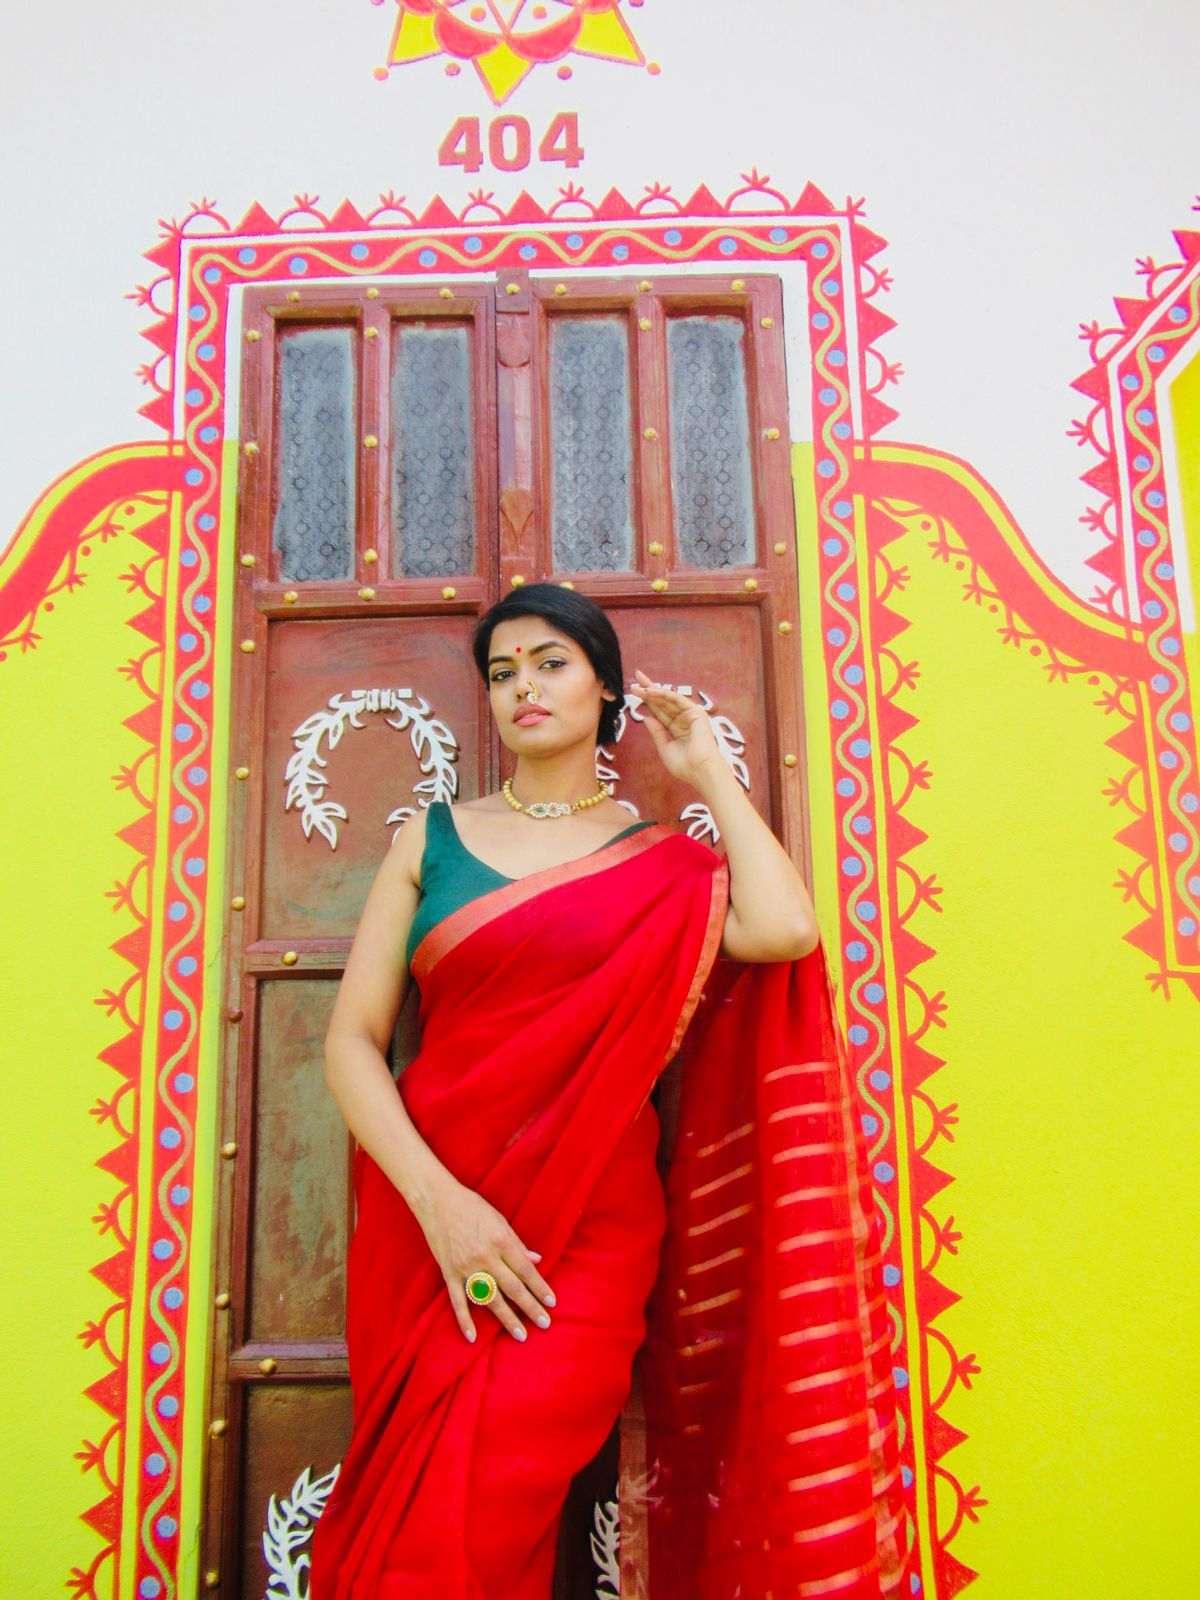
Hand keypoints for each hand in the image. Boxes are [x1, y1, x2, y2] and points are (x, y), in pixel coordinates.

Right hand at [418, 1175, 555, 1342]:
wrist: (438, 1201)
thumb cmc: (472, 1207)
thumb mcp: (500, 1220)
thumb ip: (517, 1243)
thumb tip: (536, 1260)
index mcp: (501, 1241)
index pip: (525, 1270)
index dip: (540, 1287)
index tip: (551, 1302)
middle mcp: (485, 1257)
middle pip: (512, 1288)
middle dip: (530, 1307)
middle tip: (544, 1323)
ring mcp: (466, 1267)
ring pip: (489, 1299)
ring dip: (506, 1318)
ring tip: (520, 1334)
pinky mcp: (449, 1273)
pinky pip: (458, 1301)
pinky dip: (464, 1320)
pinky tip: (473, 1337)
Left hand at [627, 668, 723, 786]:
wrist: (700, 771)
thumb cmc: (686, 766)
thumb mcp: (664, 748)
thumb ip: (657, 732)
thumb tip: (646, 718)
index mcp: (676, 728)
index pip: (659, 711)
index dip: (647, 701)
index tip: (635, 692)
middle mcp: (683, 719)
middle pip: (662, 702)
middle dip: (649, 690)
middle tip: (635, 679)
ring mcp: (690, 715)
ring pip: (668, 699)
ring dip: (653, 691)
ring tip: (638, 686)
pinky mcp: (696, 712)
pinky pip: (677, 699)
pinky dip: (664, 694)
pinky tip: (650, 691)